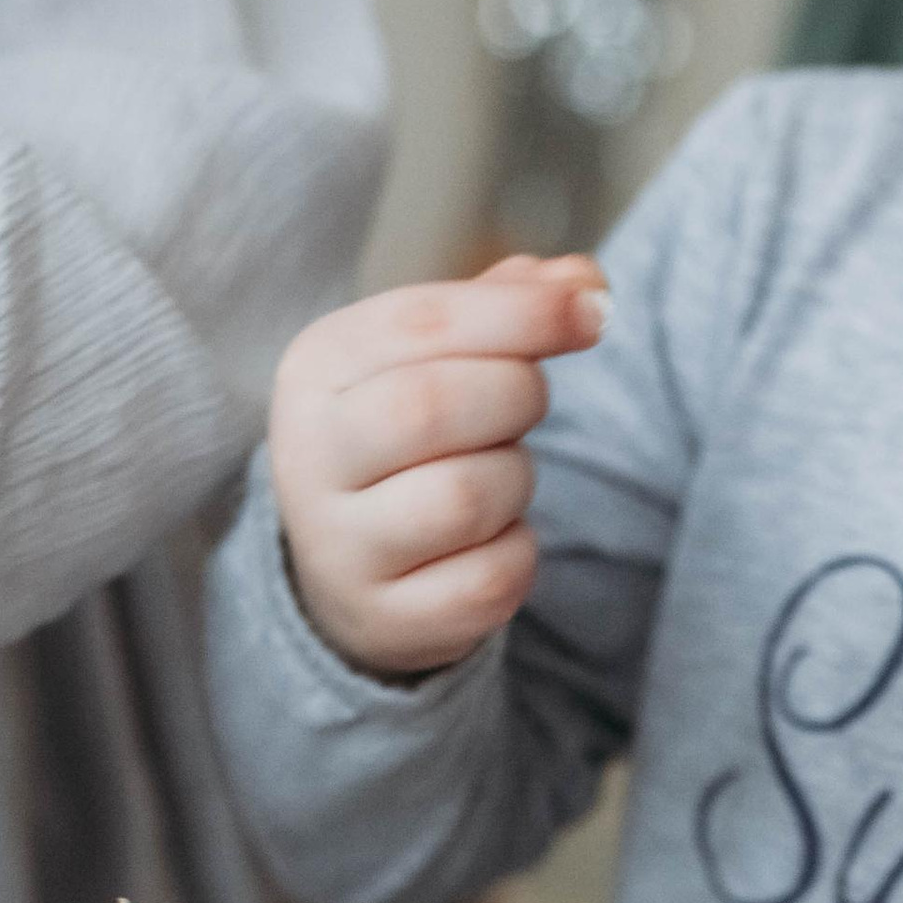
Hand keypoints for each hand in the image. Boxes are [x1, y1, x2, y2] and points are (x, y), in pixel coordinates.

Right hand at [268, 251, 607, 676]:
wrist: (354, 574)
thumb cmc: (412, 441)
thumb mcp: (439, 359)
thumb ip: (508, 307)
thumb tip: (585, 281)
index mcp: (314, 370)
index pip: (422, 322)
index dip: (523, 312)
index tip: (595, 311)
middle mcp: (307, 458)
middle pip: (437, 406)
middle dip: (515, 397)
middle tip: (523, 406)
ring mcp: (337, 549)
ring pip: (467, 496)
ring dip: (515, 481)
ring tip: (493, 479)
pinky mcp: (385, 621)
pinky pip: (491, 577)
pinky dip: (515, 552)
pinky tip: (487, 543)